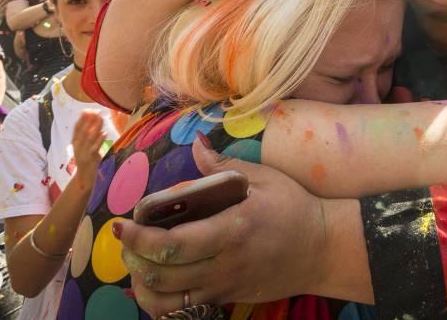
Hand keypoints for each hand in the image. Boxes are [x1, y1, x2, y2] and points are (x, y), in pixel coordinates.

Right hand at [71, 112, 105, 181]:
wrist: (84, 179)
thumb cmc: (87, 161)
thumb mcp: (86, 148)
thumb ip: (89, 137)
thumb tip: (95, 123)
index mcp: (75, 143)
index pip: (76, 129)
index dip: (81, 119)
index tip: (87, 109)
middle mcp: (77, 147)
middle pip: (82, 131)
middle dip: (88, 120)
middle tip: (96, 110)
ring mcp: (83, 153)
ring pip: (89, 138)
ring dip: (95, 126)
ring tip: (101, 117)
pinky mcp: (89, 159)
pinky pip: (94, 148)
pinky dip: (99, 140)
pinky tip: (104, 133)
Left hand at [117, 137, 328, 315]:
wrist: (324, 249)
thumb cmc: (294, 209)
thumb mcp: (265, 179)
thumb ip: (224, 166)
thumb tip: (195, 143)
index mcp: (233, 230)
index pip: (173, 245)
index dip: (139, 238)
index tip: (122, 224)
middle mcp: (226, 264)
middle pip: (163, 274)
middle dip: (133, 258)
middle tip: (125, 239)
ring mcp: (226, 287)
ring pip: (168, 300)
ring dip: (142, 284)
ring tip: (137, 261)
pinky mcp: (228, 299)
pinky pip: (184, 310)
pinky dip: (161, 301)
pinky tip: (157, 282)